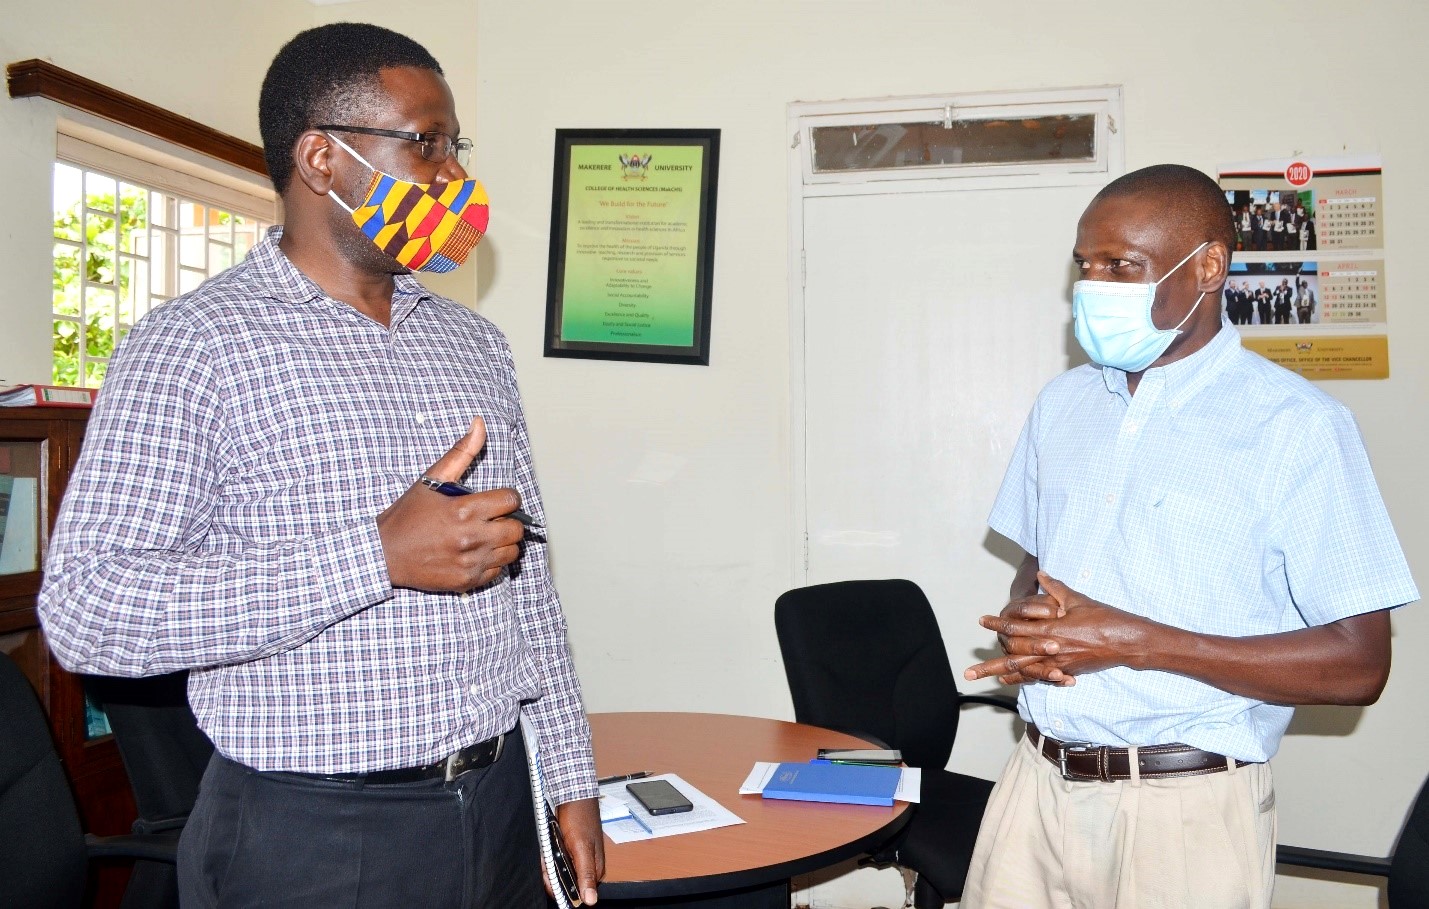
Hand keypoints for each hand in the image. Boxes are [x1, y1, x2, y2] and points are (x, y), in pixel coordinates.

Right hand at [376, 416, 525, 591]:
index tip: (497, 500)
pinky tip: (476, 552)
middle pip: (516, 528)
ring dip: (503, 542)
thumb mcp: (431, 480)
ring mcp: (470, 561)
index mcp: (464, 510)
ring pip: (511, 551)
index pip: (511, 500)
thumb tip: (479, 424)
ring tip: (485, 535)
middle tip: (492, 518)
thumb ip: (461, 452)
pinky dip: (492, 562)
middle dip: (508, 520)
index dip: (507, 498)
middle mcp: (471, 537)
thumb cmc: (407, 516)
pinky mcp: (467, 580)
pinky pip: (498, 571)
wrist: (384, 553)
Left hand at [557, 797, 604, 904]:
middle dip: (552, 874)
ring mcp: (579, 859)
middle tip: (547, 860)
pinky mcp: (571, 851)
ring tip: (547, 851)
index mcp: (595, 871)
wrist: (574, 796)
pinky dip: (549, 858)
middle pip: (565, 883)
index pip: (576, 893)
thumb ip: (586, 874)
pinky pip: (556, 862)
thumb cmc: (581, 818)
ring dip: (549, 865)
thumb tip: (591, 900)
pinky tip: (547, 850)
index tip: (549, 875)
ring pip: (559, 872)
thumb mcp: (582, 848)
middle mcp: (588, 867)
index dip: (559, 888)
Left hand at [964, 572, 1155, 683]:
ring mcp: (1058, 663)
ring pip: (1024, 671)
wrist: (1128, 641)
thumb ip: (1055, 588)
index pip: (1017, 627)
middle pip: (1013, 658)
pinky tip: (1010, 681)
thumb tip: (1040, 574)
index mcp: (1051, 629)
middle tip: (968, 673)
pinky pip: (1040, 677)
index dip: (998, 623)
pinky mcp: (1067, 671)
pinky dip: (1023, 679)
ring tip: (983, 682)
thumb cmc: (1104, 618)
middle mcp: (1051, 649)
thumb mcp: (1078, 599)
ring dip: (1001, 677)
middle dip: (989, 665)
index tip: (982, 621)